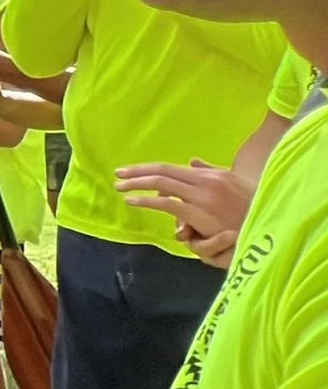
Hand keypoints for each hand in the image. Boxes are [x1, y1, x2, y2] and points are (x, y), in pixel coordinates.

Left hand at [118, 160, 254, 268]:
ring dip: (137, 184)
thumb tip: (192, 162)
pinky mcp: (199, 213)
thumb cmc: (250, 209)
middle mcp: (205, 181)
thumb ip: (210, 173)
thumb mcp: (232, 185)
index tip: (130, 170)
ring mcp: (202, 197)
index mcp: (211, 175)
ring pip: (162, 184)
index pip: (172, 168)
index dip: (149, 168)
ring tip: (120, 186)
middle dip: (137, 172)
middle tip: (118, 174)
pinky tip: (132, 200)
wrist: (269, 226)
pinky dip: (146, 200)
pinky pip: (167, 204)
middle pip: (163, 171)